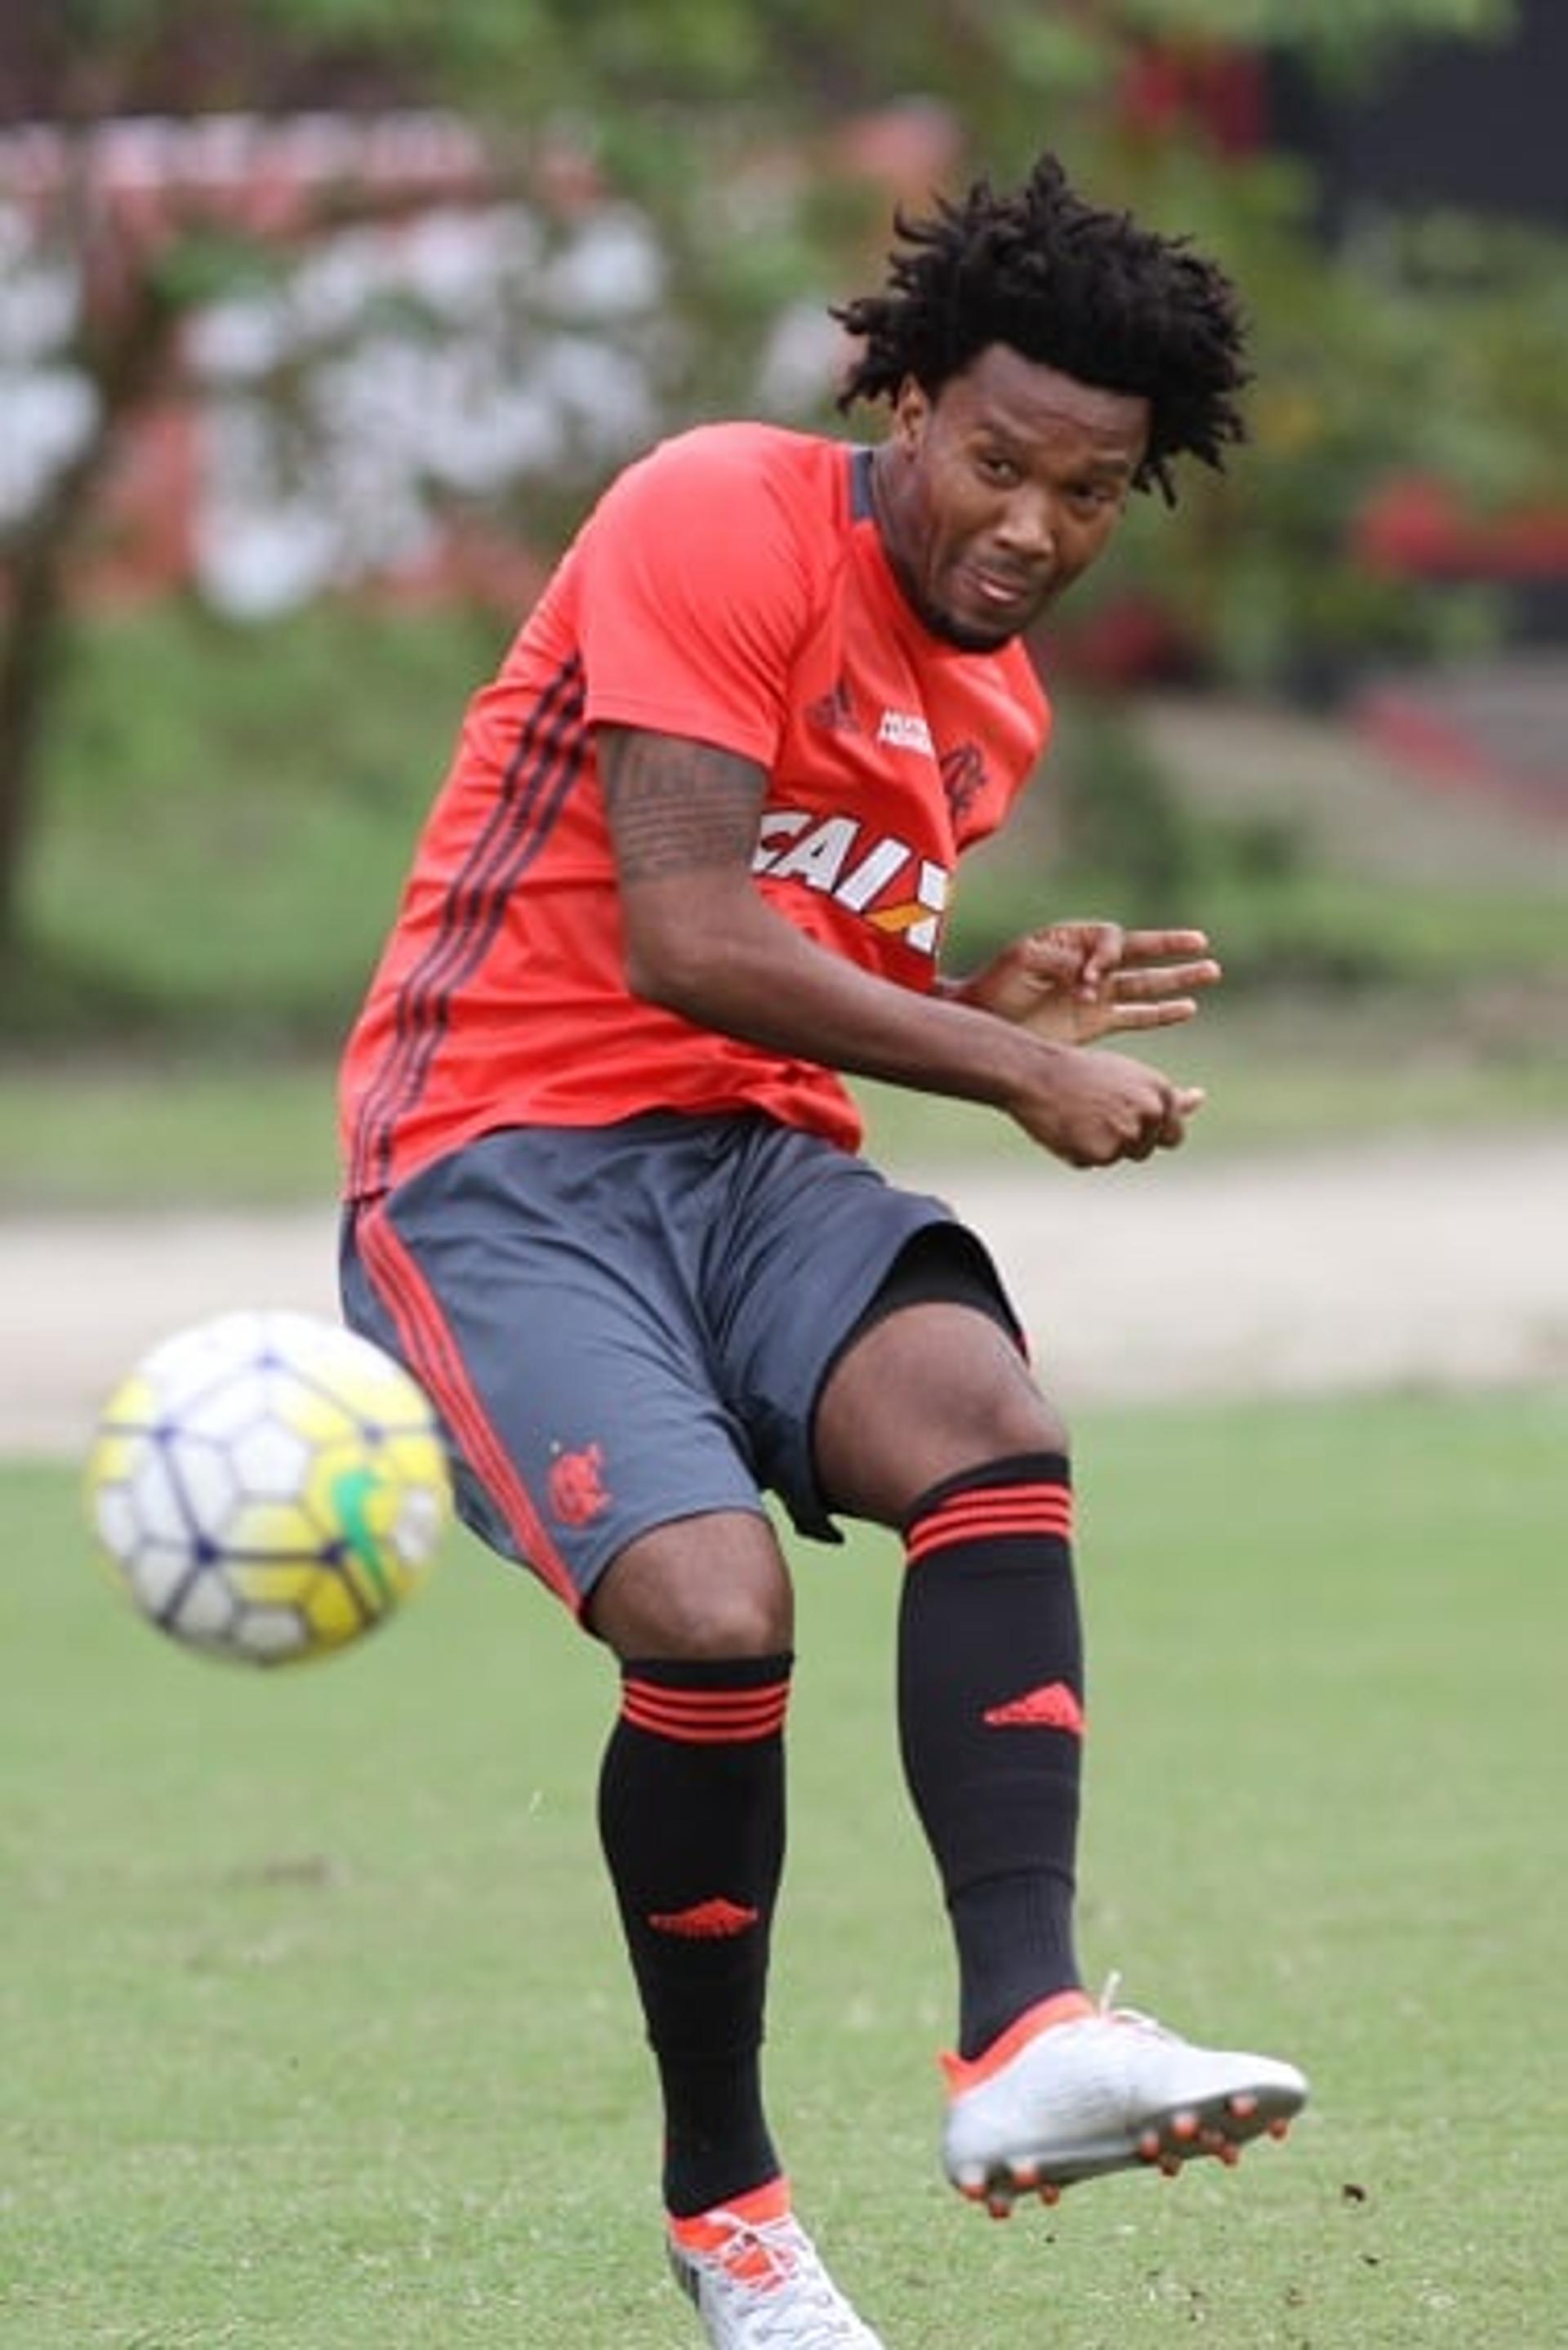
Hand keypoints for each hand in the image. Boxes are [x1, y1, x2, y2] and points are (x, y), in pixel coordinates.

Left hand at [954, 922, 1219, 1046]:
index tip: (1089, 981)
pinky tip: (1188, 1008)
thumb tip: (1094, 974)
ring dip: (1177, 979)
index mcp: (1073, 941)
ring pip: (1146, 984)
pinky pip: (1136, 1016)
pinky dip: (1161, 1014)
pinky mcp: (1096, 1023)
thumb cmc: (995, 987)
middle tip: (1201, 943)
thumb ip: (1061, 959)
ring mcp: (1096, 995)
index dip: (1108, 956)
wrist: (981, 1022)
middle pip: (1139, 952)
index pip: (1110, 939)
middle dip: (1169, 949)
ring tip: (1211, 972)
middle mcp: (1090, 964)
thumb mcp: (1023, 961)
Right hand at [1006, 1039, 1206, 1168]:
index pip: (1172, 1136)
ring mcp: (1126, 1134)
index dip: (1146, 1131)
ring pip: (1117, 1158)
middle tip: (1093, 1112)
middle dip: (1121, 1140)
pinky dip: (1076, 1153)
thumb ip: (1167, 1096)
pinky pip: (1092, 1164)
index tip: (1122, 1115)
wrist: (1035, 1072)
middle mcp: (1150, 1113)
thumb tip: (1199, 1099)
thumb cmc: (1082, 1072)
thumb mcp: (1130, 1076)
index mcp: (1160, 1092)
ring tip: (1078, 1116)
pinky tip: (1065, 1128)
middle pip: (1143, 1150)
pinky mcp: (1100, 1153)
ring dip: (1098, 1146)